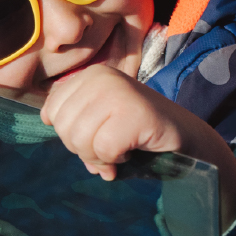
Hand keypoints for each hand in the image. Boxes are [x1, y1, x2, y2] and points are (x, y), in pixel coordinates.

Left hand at [42, 64, 235, 231]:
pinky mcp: (135, 113)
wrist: (188, 142)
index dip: (71, 135)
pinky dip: (116, 159)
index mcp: (89, 75)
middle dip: (84, 149)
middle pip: (64, 128)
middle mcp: (101, 76)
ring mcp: (119, 92)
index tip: (98, 137)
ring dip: (100, 157)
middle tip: (111, 148)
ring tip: (122, 149)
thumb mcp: (99, 121)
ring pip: (81, 139)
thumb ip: (72, 121)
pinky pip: (104, 149)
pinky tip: (133, 151)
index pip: (51, 112)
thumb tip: (46, 122)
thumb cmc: (138, 135)